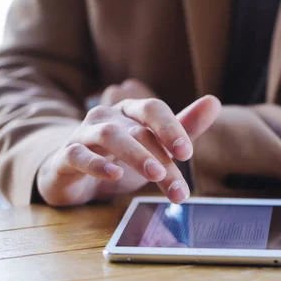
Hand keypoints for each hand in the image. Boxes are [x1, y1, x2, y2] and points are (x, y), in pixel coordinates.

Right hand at [36, 79, 221, 205]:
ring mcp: (84, 135)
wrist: (71, 174)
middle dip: (161, 155)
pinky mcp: (66, 157)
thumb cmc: (119, 158)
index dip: (171, 127)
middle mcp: (107, 118)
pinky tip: (114, 174)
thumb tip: (214, 101)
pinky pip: (78, 155)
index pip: (152, 109)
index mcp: (130, 112)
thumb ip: (184, 127)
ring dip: (135, 154)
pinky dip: (97, 164)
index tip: (187, 153)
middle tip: (179, 178)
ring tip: (155, 174)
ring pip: (109, 136)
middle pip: (138, 130)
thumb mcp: (154, 146)